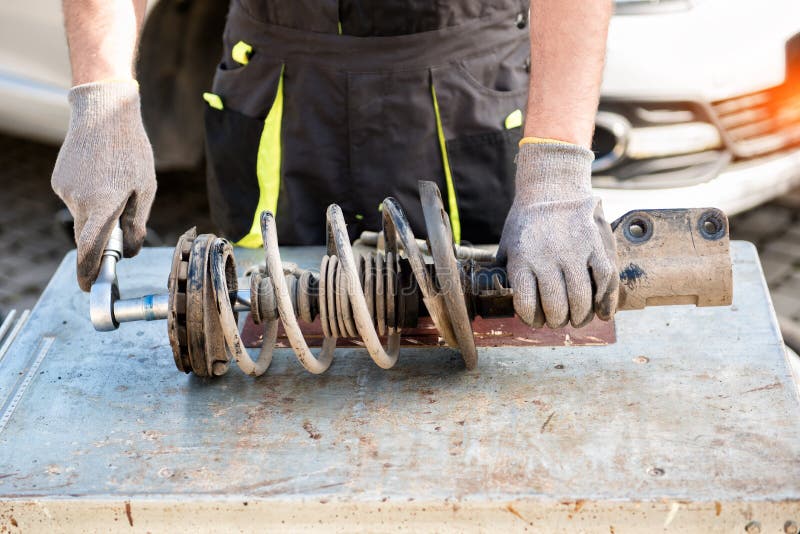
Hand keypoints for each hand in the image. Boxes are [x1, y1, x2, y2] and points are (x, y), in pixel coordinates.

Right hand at [52, 80, 156, 291]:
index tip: (89, 287)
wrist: (102, 113)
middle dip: (101, 241)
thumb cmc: (131, 151)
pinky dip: (90, 197)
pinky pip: (77, 200)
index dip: (89, 272)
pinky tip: (102, 176)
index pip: (91, 250)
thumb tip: (128, 252)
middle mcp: (79, 201)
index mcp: (103, 205)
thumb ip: (136, 224)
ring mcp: (65, 191)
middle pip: (87, 237)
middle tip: (117, 232)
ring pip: (83, 217)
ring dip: (99, 213)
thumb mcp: (145, 189)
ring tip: (116, 185)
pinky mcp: (59, 181)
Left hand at [497, 142, 617, 327]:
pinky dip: (604, 300)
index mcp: (522, 258)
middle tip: (558, 320)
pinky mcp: (595, 245)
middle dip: (557, 320)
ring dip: (580, 316)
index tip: (536, 320)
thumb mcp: (508, 243)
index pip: (527, 303)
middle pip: (556, 305)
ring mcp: (574, 251)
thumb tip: (500, 296)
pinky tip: (600, 310)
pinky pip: (604, 280)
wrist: (552, 185)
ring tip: (577, 318)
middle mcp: (547, 257)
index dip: (532, 319)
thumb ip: (507, 269)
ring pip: (581, 298)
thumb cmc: (527, 219)